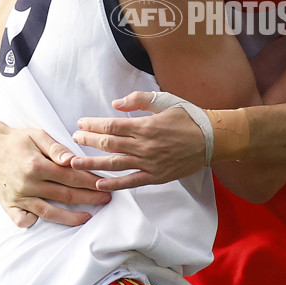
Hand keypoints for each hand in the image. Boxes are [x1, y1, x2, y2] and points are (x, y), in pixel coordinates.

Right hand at [0, 126, 110, 226]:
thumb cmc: (15, 140)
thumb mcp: (37, 135)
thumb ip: (56, 148)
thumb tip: (72, 160)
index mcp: (37, 166)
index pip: (71, 176)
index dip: (90, 181)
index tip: (105, 183)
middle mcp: (28, 184)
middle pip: (65, 195)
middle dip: (89, 198)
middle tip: (106, 199)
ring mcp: (19, 197)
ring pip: (49, 212)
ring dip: (71, 217)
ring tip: (88, 217)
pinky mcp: (9, 205)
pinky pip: (24, 220)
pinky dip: (36, 222)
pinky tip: (51, 220)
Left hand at [71, 91, 206, 191]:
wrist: (212, 139)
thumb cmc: (189, 117)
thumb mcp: (165, 100)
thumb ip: (139, 100)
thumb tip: (115, 103)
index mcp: (145, 125)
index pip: (111, 125)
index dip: (93, 124)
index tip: (80, 123)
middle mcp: (144, 145)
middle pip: (109, 143)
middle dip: (88, 140)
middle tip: (73, 138)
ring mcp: (149, 163)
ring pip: (115, 164)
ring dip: (92, 163)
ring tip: (74, 162)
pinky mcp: (156, 177)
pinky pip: (131, 182)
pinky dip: (114, 184)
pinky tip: (99, 184)